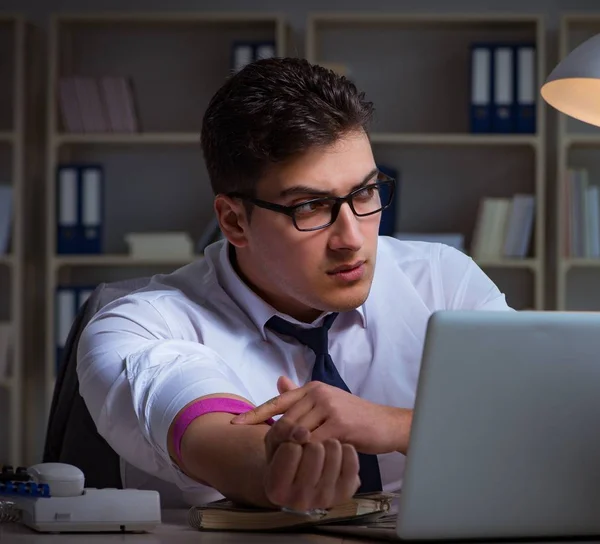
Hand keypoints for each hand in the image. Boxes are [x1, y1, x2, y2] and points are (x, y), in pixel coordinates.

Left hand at [232, 377, 411, 454]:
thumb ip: (301, 396)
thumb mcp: (327, 402)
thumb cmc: (354, 417)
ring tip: (283, 462)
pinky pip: (313, 443)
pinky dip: (305, 454)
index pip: (278, 401)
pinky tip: (302, 463)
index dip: (255, 413)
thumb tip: (279, 382)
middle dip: (273, 439)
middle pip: (284, 420)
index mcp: (312, 387)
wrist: (385, 424)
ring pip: (296, 432)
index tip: (236, 424)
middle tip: (266, 455)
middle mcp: (318, 393)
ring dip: (288, 449)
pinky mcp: (340, 424)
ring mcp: (329, 407)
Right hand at [262, 418, 360, 510]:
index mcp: (277, 490)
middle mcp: (300, 500)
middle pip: (315, 449)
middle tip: (309, 450)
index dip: (292, 442)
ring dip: (328, 443)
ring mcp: (325, 499)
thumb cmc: (284, 459)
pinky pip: (351, 457)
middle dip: (312, 442)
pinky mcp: (345, 493)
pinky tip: (336, 455)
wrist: (302, 481)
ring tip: (322, 452)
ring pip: (334, 449)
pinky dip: (345, 448)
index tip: (293, 450)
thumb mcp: (274, 443)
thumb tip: (303, 432)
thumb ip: (282, 431)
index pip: (292, 448)